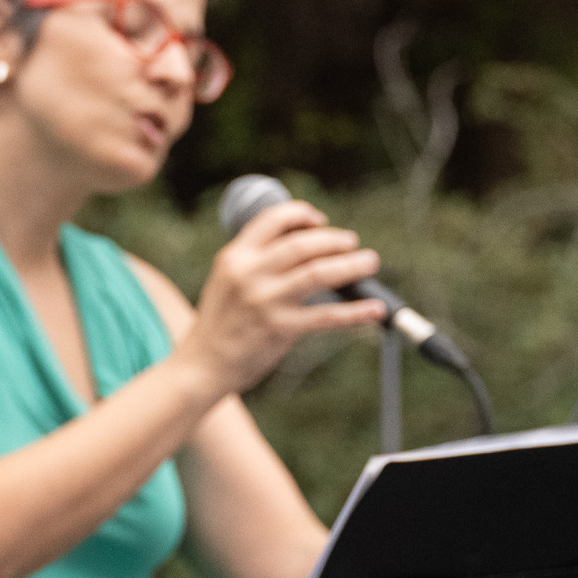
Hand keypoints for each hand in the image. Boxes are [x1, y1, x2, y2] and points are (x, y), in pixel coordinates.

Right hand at [183, 197, 388, 391]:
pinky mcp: (280, 328)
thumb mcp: (228, 280)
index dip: (301, 214)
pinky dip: (355, 312)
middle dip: (334, 239)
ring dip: (351, 265)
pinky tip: (374, 309)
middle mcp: (248, 274)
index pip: (272, 220)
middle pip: (302, 244)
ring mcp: (265, 301)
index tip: (320, 220)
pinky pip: (327, 316)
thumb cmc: (221, 321)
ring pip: (319, 273)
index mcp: (234, 256)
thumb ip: (257, 261)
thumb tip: (306, 245)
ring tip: (369, 263)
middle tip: (351, 243)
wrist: (202, 363)